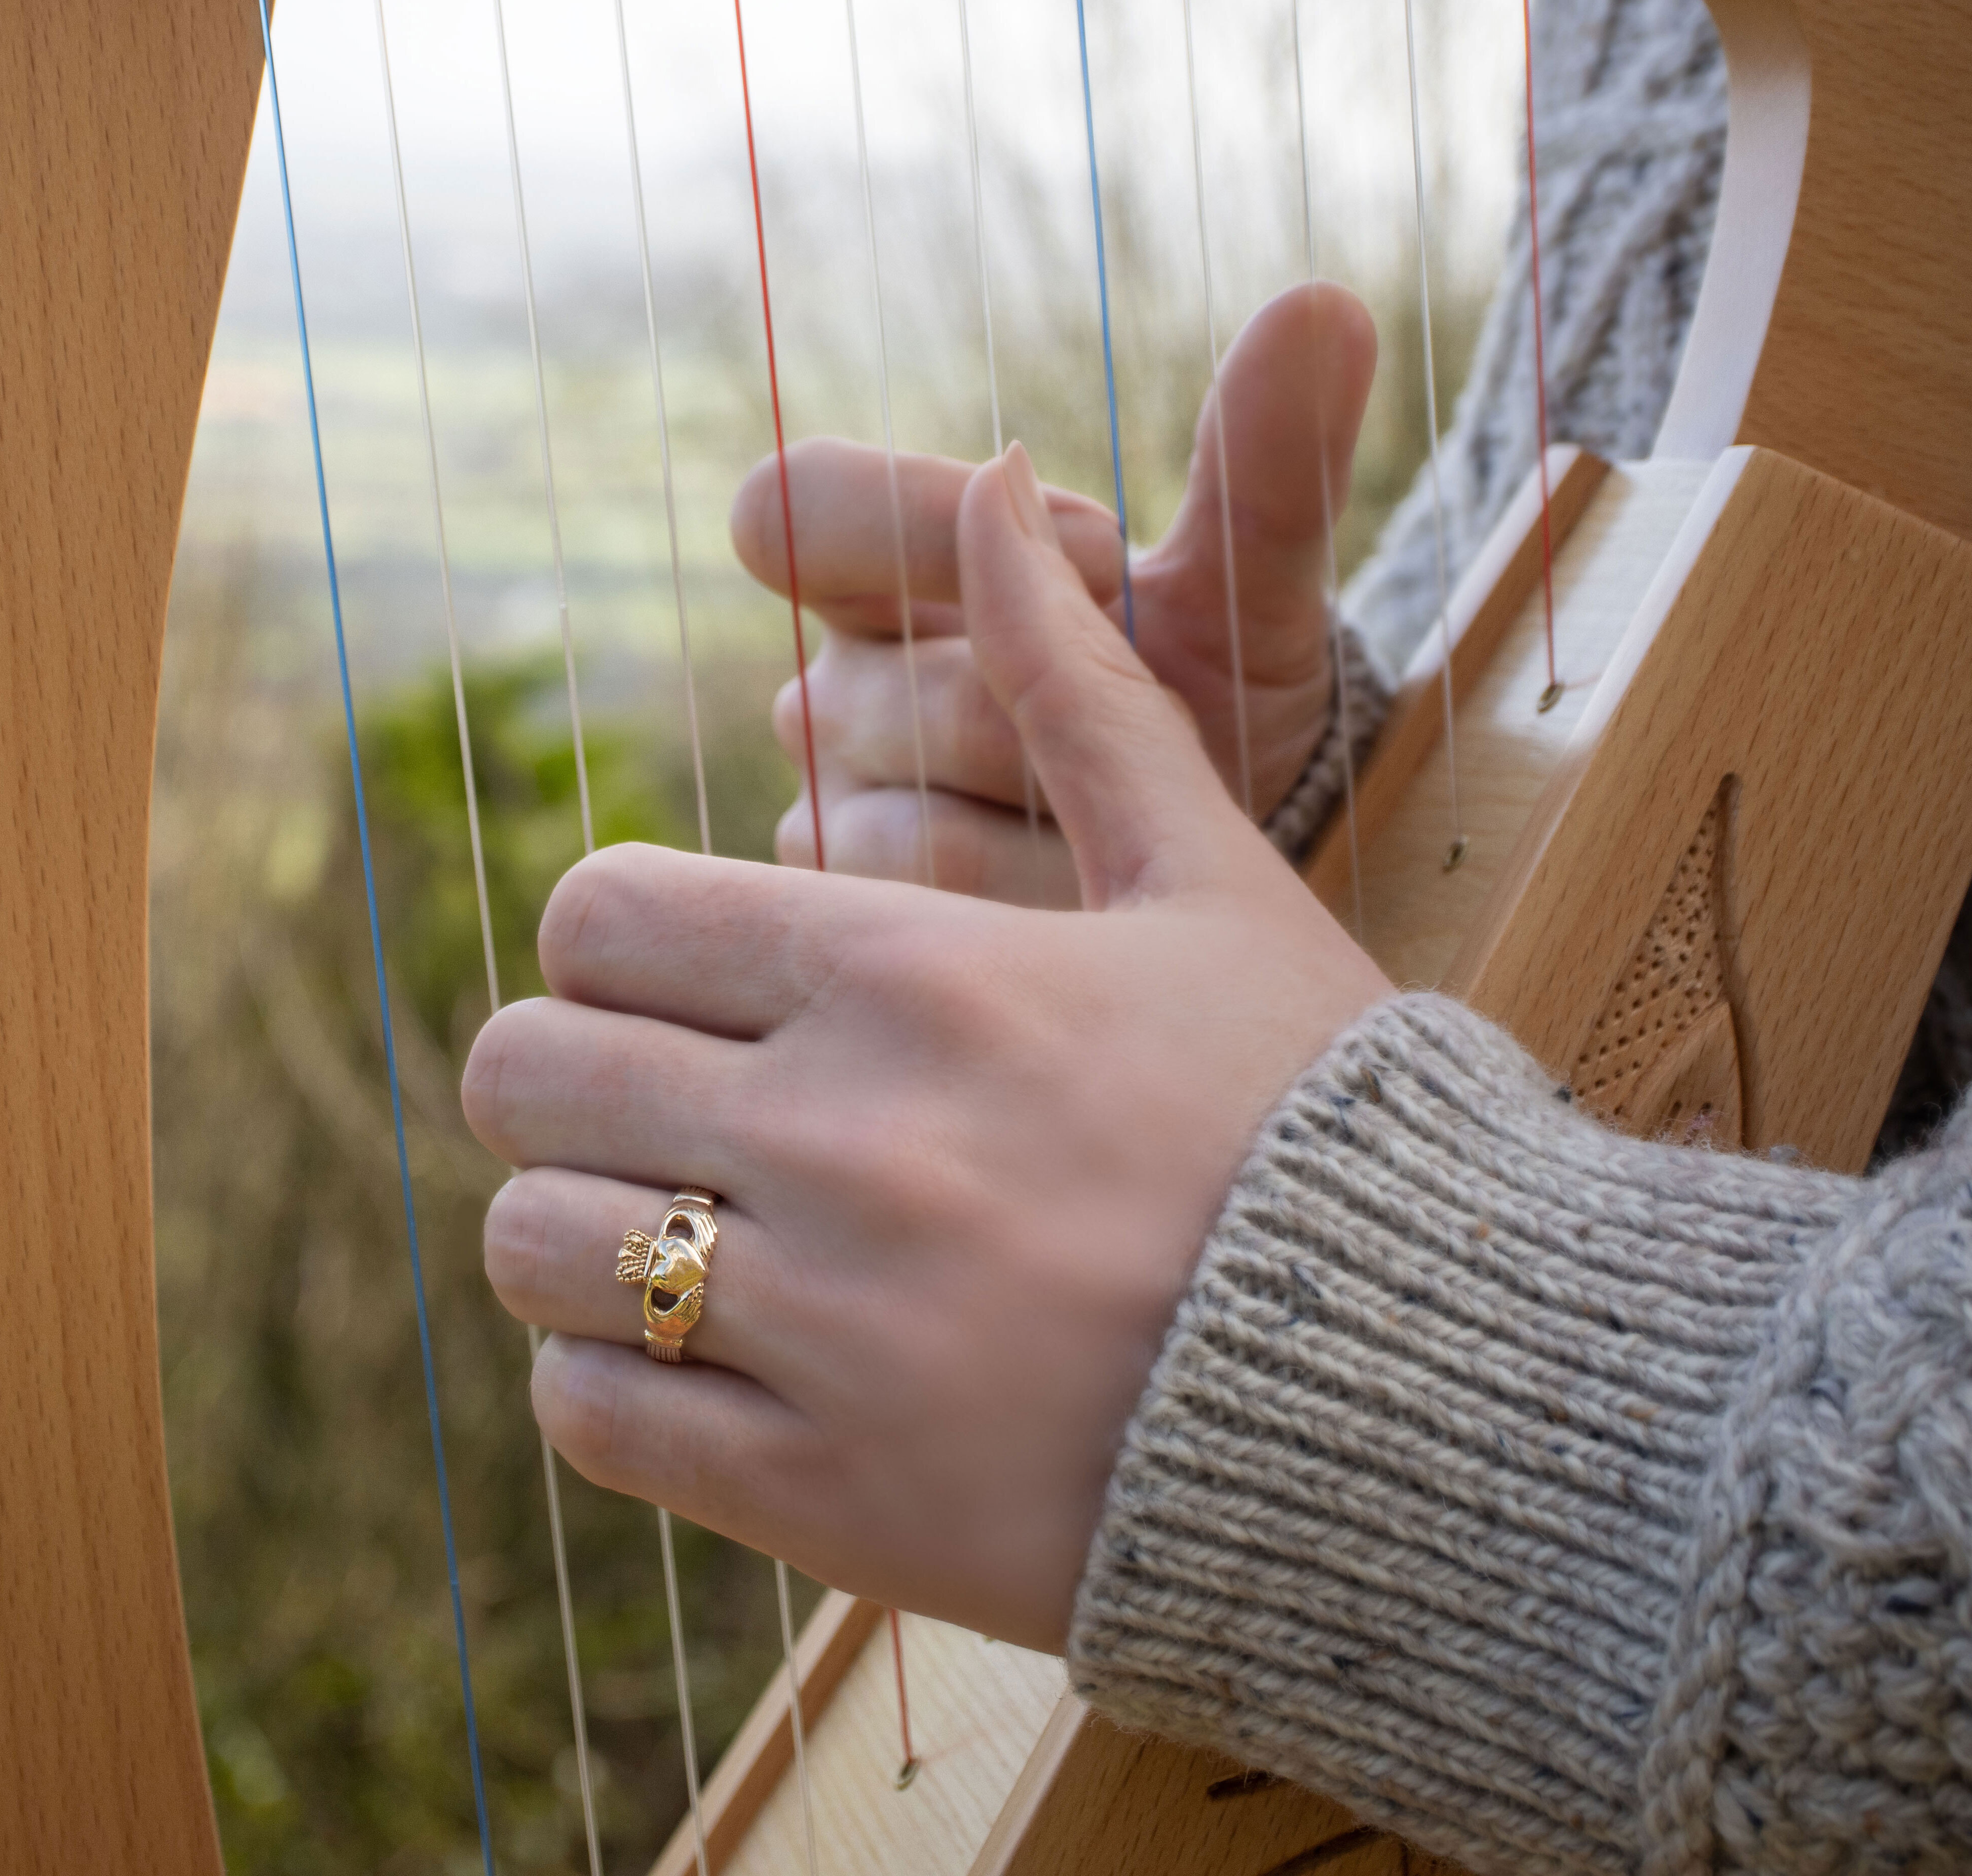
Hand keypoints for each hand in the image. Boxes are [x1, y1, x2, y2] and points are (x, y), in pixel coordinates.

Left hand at [465, 443, 1391, 1647]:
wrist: (1448, 1405)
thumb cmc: (1326, 1120)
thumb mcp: (1215, 874)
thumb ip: (1078, 684)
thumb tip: (1004, 474)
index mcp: (912, 974)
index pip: (600, 914)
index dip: (611, 948)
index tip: (678, 989)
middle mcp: (846, 1137)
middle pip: (523, 1070)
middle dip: (565, 1082)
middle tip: (653, 1114)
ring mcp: (831, 1328)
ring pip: (533, 1244)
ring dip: (577, 1238)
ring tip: (679, 1245)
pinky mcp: (831, 1497)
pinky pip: (594, 1414)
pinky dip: (618, 1387)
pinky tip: (716, 1369)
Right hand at [729, 282, 1375, 896]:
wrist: (1248, 865)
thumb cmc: (1223, 698)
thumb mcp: (1254, 587)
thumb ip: (1268, 460)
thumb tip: (1326, 301)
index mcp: (887, 565)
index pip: (792, 502)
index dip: (927, 528)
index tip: (1093, 555)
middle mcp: (835, 680)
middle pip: (870, 688)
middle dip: (1034, 708)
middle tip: (1141, 720)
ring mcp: (829, 804)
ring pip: (890, 816)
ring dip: (1045, 819)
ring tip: (1129, 818)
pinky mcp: (851, 919)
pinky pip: (912, 914)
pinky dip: (1036, 901)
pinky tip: (1100, 894)